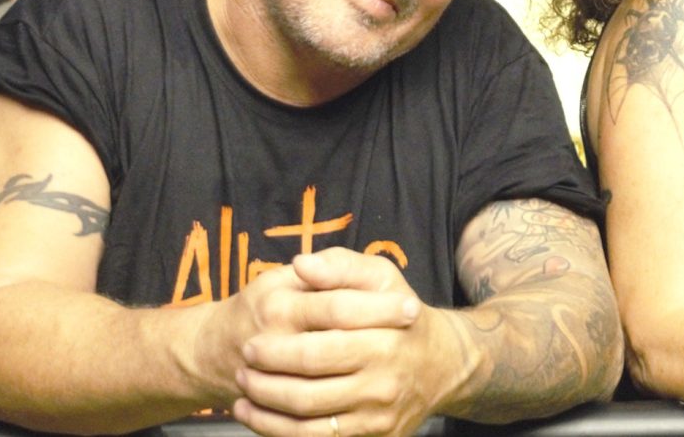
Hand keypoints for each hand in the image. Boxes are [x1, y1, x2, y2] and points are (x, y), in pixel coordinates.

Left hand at [231, 248, 449, 436]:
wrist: (440, 365)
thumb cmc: (398, 315)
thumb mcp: (380, 277)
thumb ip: (340, 266)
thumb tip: (301, 264)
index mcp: (386, 333)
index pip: (325, 338)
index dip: (283, 340)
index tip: (252, 339)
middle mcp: (385, 376)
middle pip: (313, 376)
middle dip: (269, 372)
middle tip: (245, 362)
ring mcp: (380, 412)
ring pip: (310, 416)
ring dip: (267, 406)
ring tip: (242, 391)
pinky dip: (280, 431)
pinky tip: (257, 417)